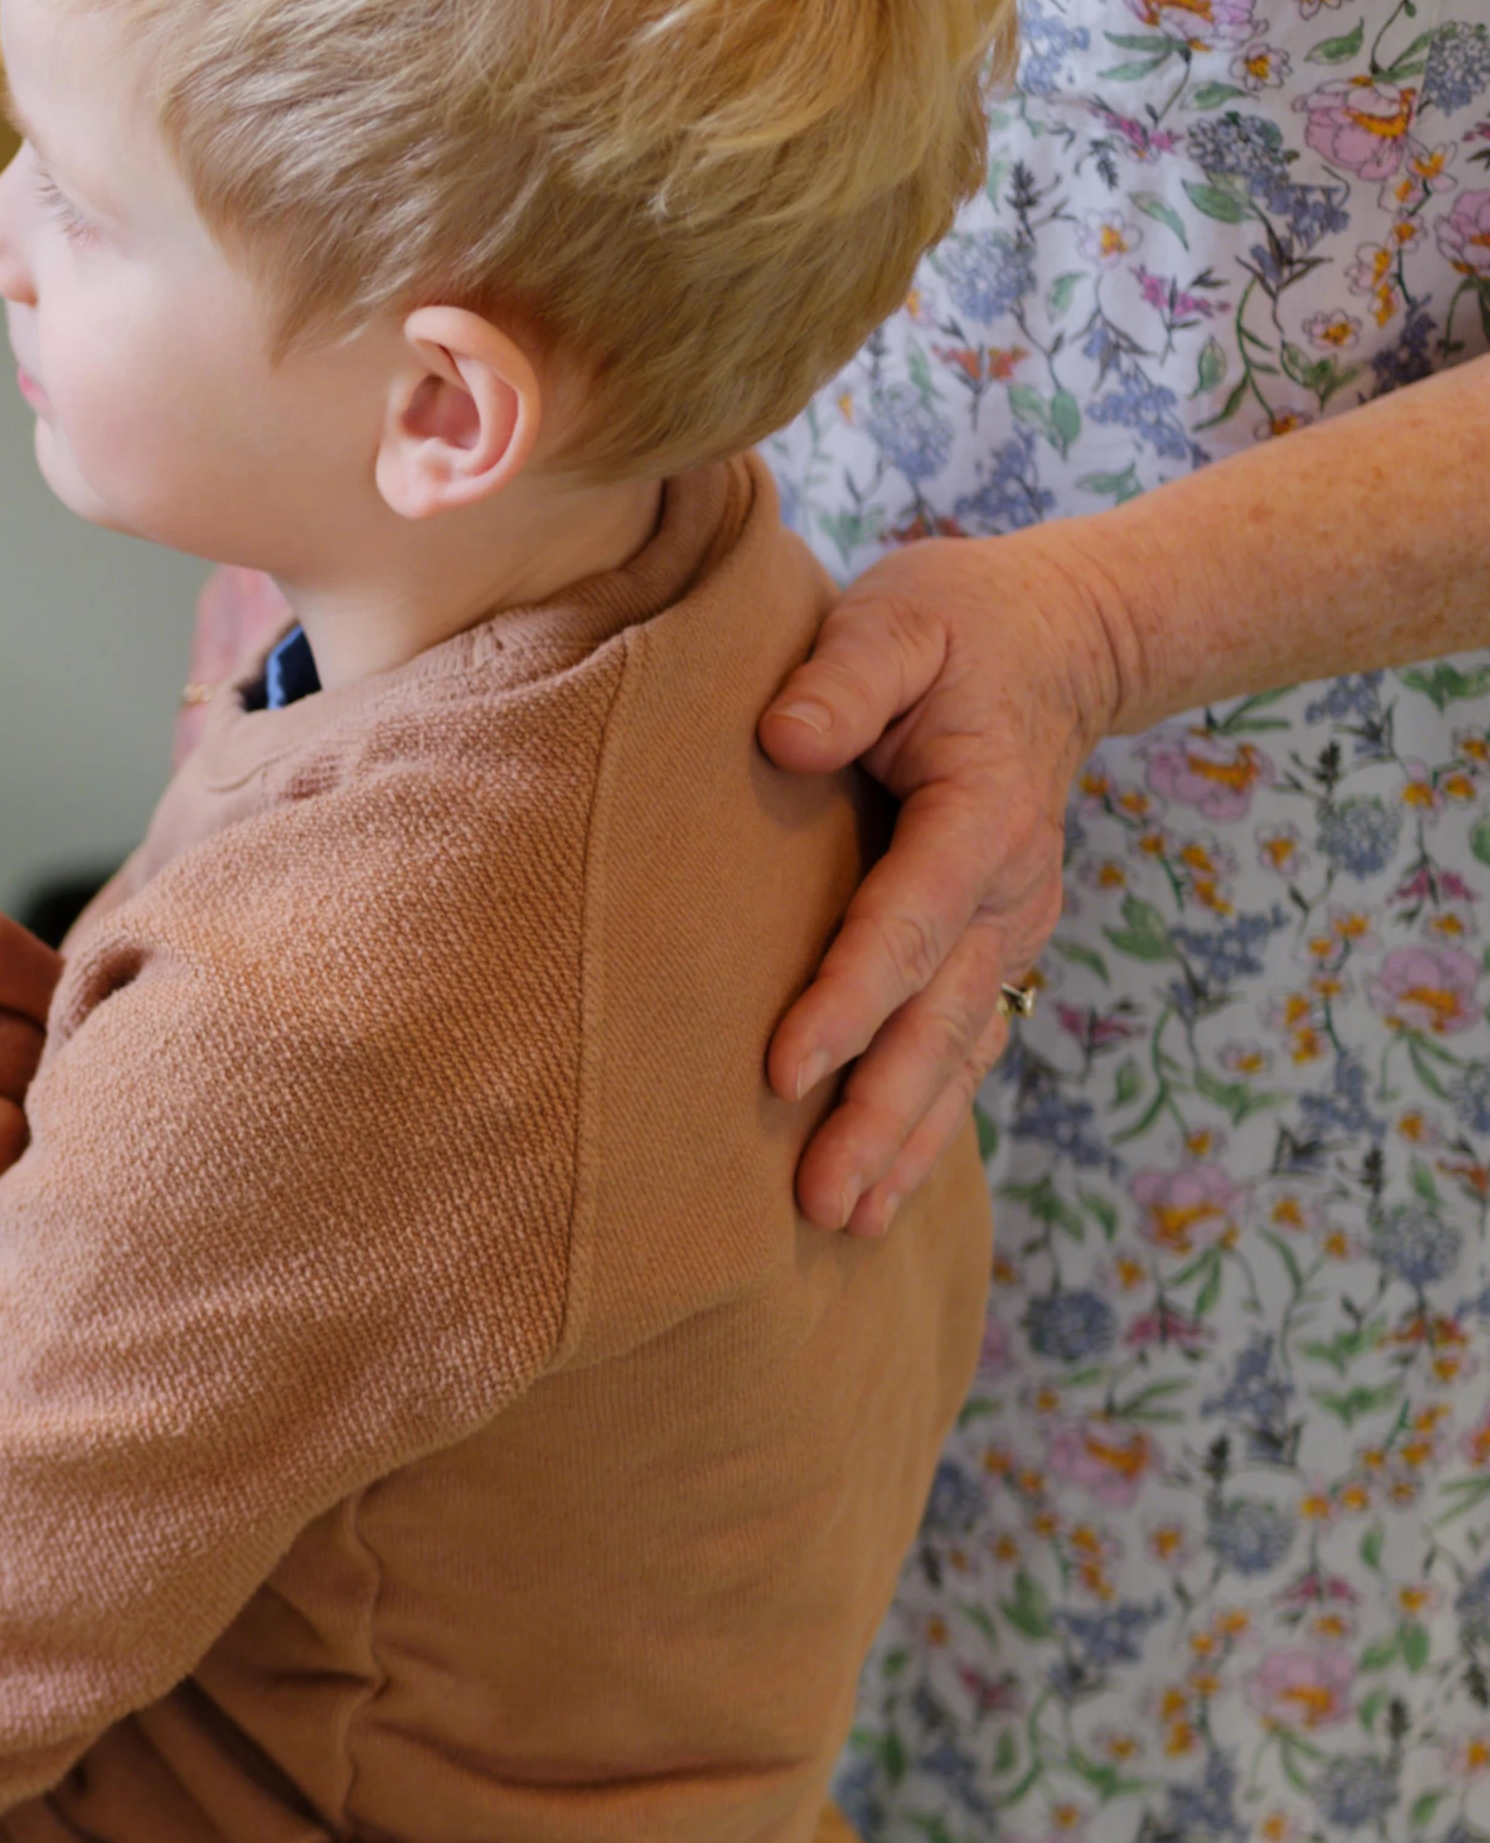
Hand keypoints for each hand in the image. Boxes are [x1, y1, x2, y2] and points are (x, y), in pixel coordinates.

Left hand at [759, 532, 1137, 1236]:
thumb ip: (844, 673)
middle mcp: (1009, 892)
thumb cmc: (956, 625)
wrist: (1059, 641)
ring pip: (957, 1054)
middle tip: (815, 1202)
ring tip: (841, 1225)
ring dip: (904, 1143)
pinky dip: (926, 1124)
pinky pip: (961, 1050)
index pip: (905, 922)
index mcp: (982, 815)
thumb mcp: (900, 617)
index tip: (783, 1069)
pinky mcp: (991, 951)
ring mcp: (1008, 931)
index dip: (847, 999)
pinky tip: (878, 1192)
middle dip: (878, 1116)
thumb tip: (784, 736)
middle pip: (938, 1021)